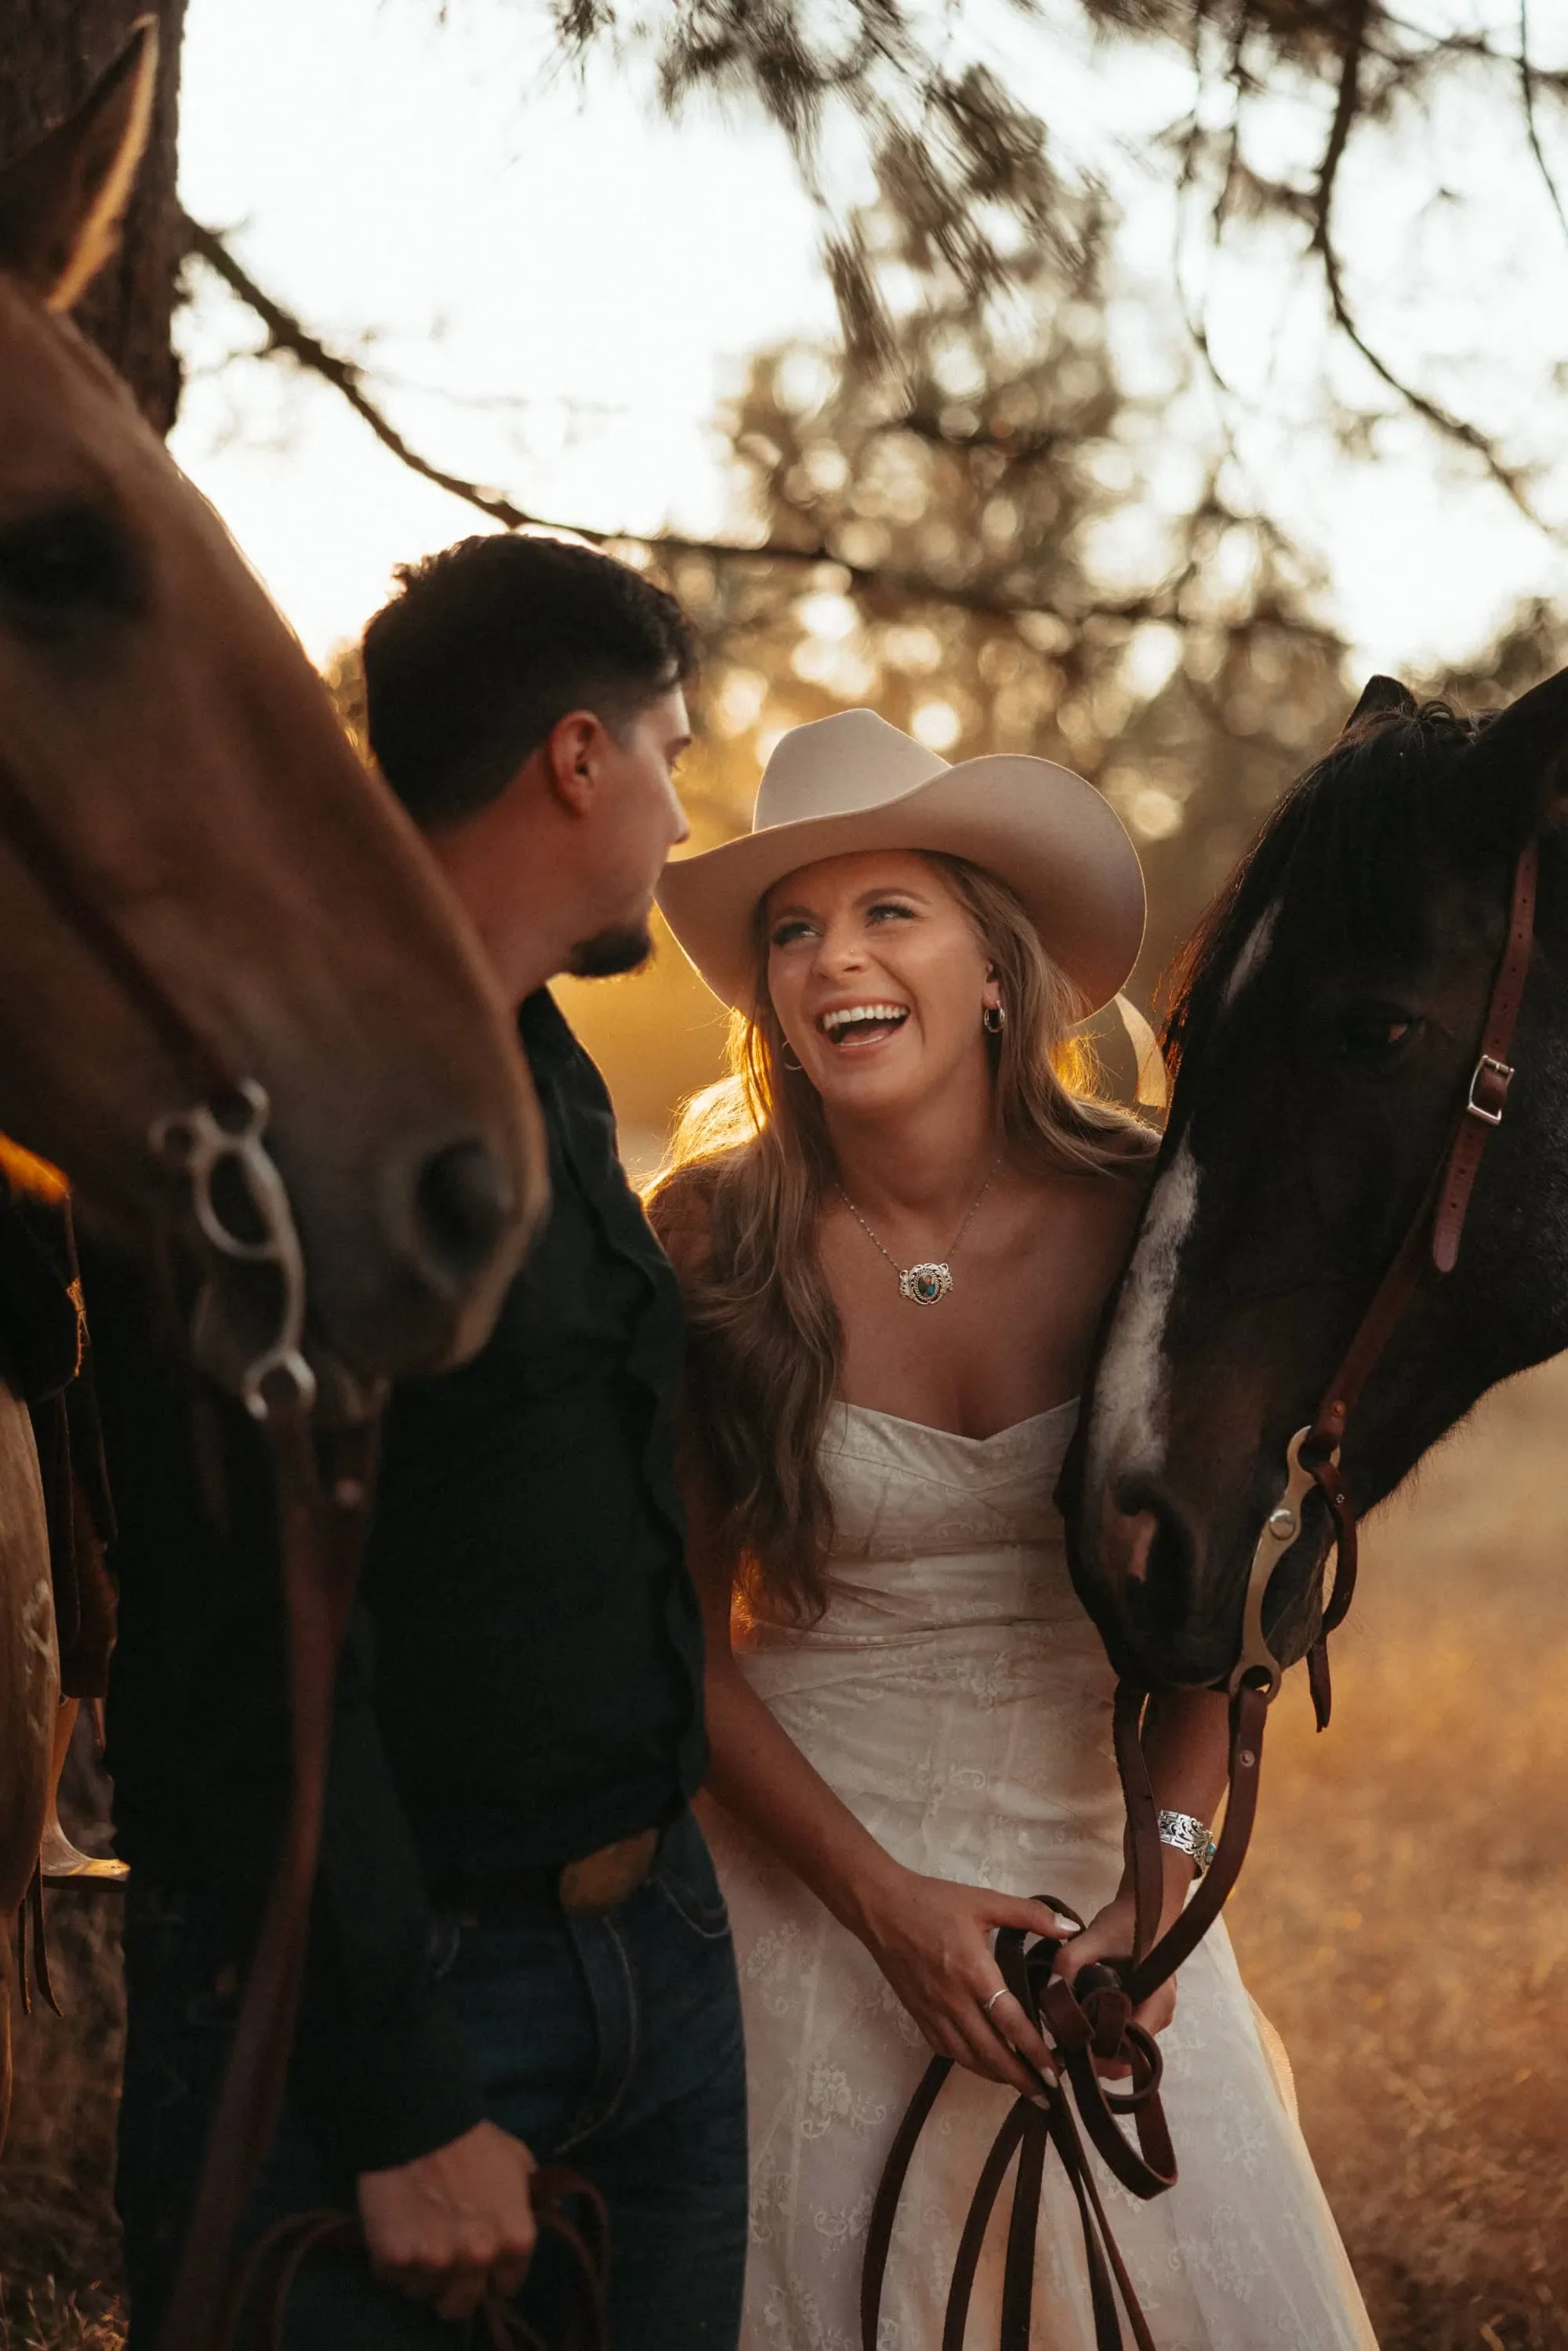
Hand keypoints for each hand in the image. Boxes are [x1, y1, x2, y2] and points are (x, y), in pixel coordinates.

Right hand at [359, 2120, 537, 2321]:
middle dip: (456, 2285)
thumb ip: (532, 2197)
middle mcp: (478, 2259)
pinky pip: (392, 2277)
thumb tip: (549, 2213)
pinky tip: (396, 2229)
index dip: (493, 2273)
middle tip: (445, 2258)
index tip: (481, 2260)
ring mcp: (434, 2263)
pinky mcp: (394, 2259)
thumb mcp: (518, 2161)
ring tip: (418, 2235)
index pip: (507, 2286)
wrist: (418, 2119)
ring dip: (421, 2273)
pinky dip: (392, 2261)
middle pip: (462, 2303)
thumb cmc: (472, 2138)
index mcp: (514, 2240)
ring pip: (424, 2292)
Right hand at [854, 1865, 1076, 2098]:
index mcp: (974, 1973)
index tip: (1055, 2075)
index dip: (1035, 2053)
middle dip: (1020, 2079)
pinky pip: (945, 2049)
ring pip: (967, 2058)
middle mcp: (953, 2001)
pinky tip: (981, 2062)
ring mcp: (933, 2012)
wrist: (881, 1908)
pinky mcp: (917, 2014)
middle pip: (991, 2054)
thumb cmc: (934, 1902)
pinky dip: (967, 2062)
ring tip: (1019, 2084)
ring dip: (995, 2076)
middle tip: (1045, 2095)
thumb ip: (1030, 1914)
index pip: (1010, 2024)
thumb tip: (1071, 1928)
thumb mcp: (984, 1901)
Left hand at [1053, 1847, 1195, 2069]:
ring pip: (1127, 2049)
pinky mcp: (1145, 2009)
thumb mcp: (1098, 1934)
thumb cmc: (1130, 1920)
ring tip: (1066, 2036)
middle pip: (1129, 2056)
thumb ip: (1072, 1959)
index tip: (1070, 2047)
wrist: (1149, 1904)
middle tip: (1061, 2045)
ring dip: (1099, 2048)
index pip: (1134, 2050)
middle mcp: (1161, 2015)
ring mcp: (1155, 2015)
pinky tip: (1079, 2025)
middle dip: (1096, 2056)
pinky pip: (1125, 2034)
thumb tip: (1050, 1989)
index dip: (1102, 2056)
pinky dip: (1104, 2035)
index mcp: (1158, 2001)